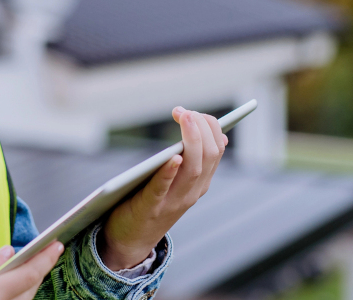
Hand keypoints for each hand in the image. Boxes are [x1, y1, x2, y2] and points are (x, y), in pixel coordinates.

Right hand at [0, 242, 62, 299]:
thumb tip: (6, 252)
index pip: (29, 275)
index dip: (46, 258)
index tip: (57, 245)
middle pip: (30, 288)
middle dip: (37, 269)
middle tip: (42, 252)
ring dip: (27, 284)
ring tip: (24, 269)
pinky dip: (18, 295)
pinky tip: (8, 288)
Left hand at [99, 107, 227, 269]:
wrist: (131, 239)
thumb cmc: (153, 202)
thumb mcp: (179, 181)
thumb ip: (194, 162)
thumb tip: (221, 137)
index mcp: (199, 182)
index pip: (216, 150)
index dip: (210, 127)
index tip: (194, 112)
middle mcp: (192, 192)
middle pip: (208, 156)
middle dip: (201, 129)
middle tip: (186, 112)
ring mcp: (173, 202)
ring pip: (192, 170)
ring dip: (192, 141)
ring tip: (185, 118)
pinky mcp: (151, 208)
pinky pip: (162, 188)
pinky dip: (169, 173)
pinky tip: (172, 157)